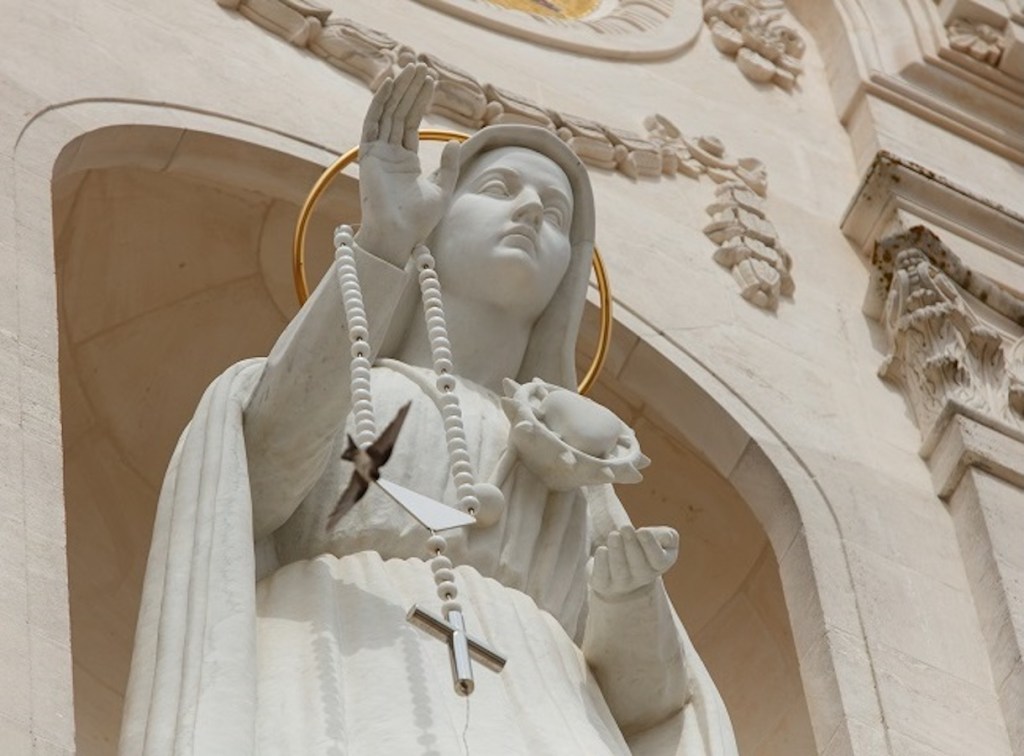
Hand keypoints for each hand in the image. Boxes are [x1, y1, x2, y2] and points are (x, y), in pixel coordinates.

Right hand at [354, 63, 460, 265]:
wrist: (399, 236)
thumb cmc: (419, 221)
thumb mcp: (442, 190)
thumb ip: (448, 167)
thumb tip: (455, 142)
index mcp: (405, 161)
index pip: (412, 123)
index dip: (420, 101)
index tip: (431, 81)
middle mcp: (389, 154)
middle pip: (400, 113)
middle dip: (410, 89)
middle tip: (421, 66)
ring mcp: (378, 153)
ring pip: (388, 113)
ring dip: (399, 89)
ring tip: (412, 68)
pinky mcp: (368, 155)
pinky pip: (373, 122)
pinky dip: (380, 102)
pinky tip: (390, 83)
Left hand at [590, 525, 678, 598]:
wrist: (619, 562)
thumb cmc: (642, 544)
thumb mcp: (659, 537)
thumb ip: (664, 535)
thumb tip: (655, 537)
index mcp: (660, 564)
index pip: (659, 561)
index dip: (650, 546)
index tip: (642, 530)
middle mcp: (643, 577)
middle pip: (639, 567)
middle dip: (632, 545)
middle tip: (625, 527)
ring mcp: (623, 584)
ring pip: (620, 571)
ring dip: (617, 552)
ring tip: (614, 535)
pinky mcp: (603, 584)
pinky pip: (602, 578)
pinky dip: (602, 564)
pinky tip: (602, 549)